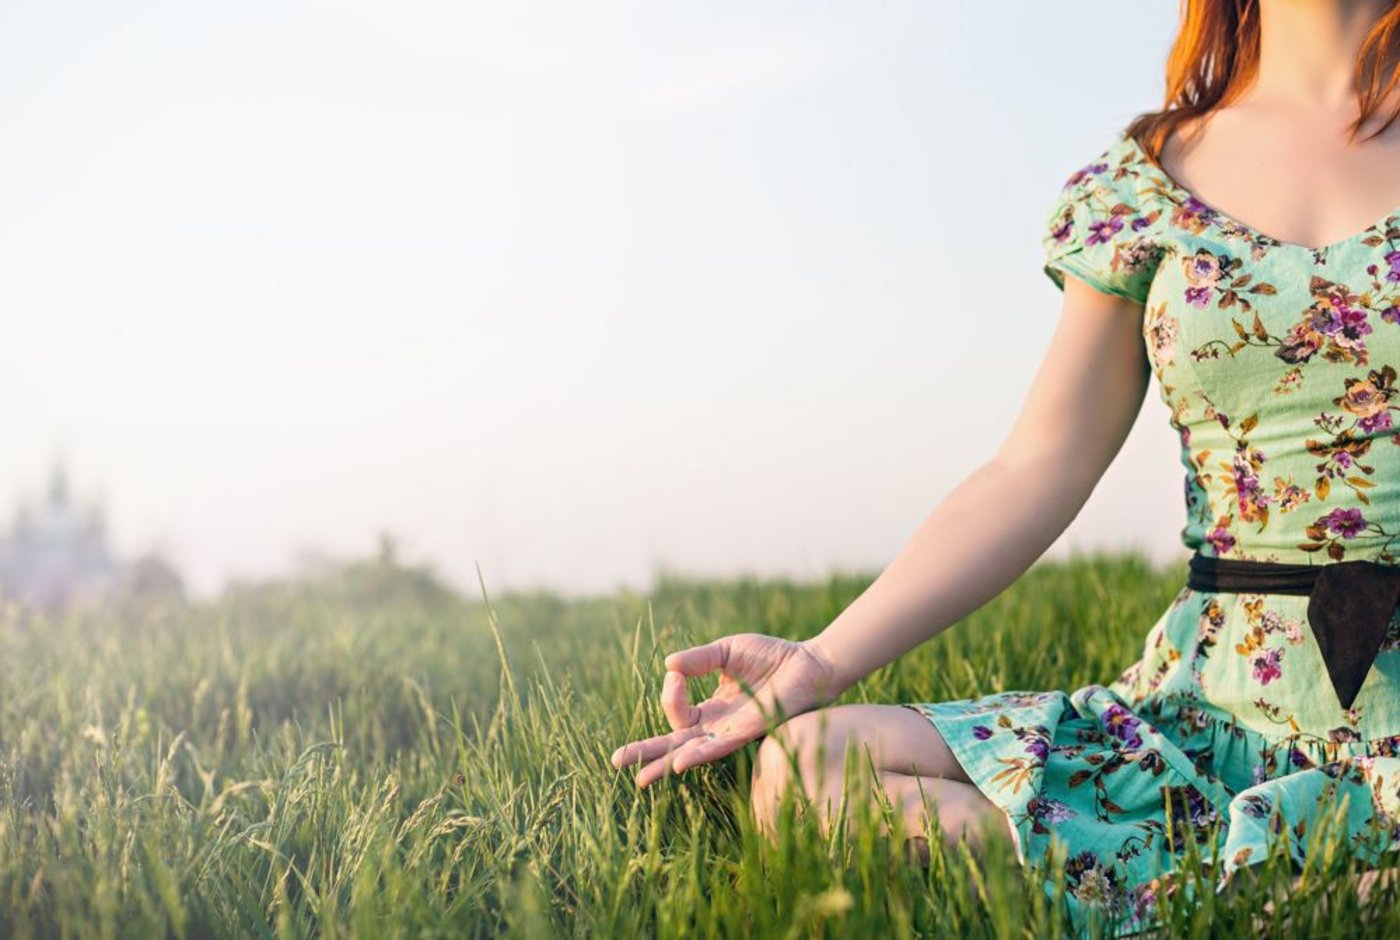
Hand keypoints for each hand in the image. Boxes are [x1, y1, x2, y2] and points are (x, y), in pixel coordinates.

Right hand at [609, 633, 846, 786]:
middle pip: (675, 744)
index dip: (669, 693)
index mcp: (713, 709)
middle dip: (646, 754)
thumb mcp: (727, 651)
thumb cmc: (773, 657)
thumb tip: (668, 666)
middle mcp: (720, 727)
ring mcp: (734, 733)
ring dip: (665, 763)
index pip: (677, 710)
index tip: (676, 673)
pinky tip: (680, 763)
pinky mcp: (751, 732)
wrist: (810, 663)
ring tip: (641, 778)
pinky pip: (719, 748)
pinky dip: (697, 754)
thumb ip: (698, 660)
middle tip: (616, 763)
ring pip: (692, 752)